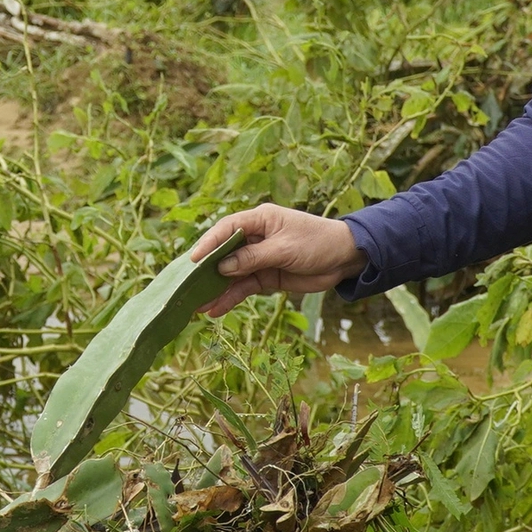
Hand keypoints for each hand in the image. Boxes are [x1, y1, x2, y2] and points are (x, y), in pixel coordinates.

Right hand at [188, 203, 367, 317]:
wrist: (344, 259)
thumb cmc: (317, 242)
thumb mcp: (285, 248)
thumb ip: (253, 258)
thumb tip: (223, 267)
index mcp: (259, 220)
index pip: (226, 229)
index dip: (208, 244)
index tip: (194, 261)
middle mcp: (254, 238)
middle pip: (224, 254)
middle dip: (206, 271)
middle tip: (187, 287)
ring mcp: (259, 258)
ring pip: (231, 275)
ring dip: (216, 290)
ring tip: (197, 306)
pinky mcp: (265, 277)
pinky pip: (243, 288)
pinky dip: (231, 298)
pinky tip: (216, 311)